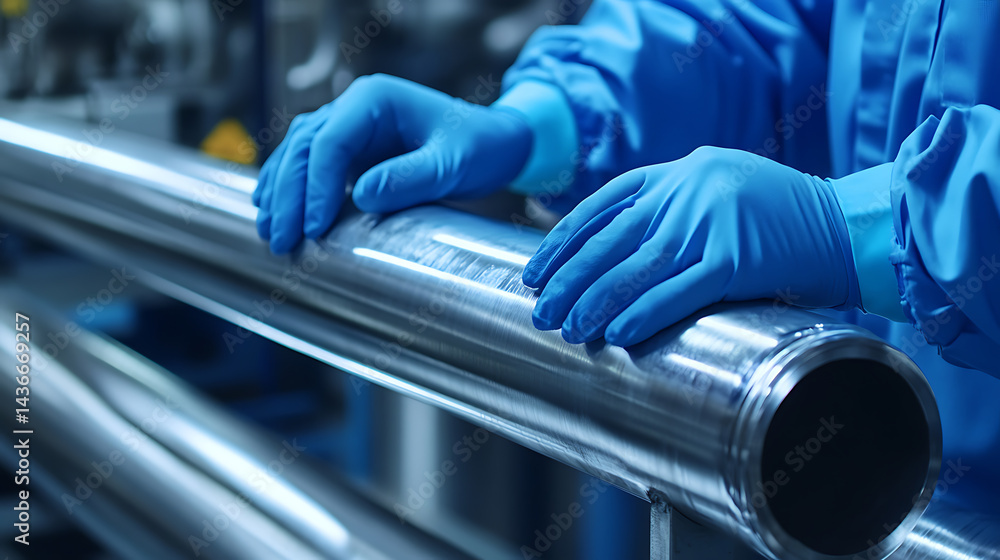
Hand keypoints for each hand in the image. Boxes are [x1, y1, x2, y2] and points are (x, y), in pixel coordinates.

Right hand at [254, 74, 532, 253]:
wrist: (494, 144)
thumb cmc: (478, 147)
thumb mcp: (451, 165)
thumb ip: (410, 178)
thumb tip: (363, 196)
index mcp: (374, 99)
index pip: (329, 142)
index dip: (317, 187)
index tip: (315, 227)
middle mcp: (353, 108)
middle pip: (303, 149)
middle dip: (289, 196)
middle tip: (283, 240)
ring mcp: (348, 128)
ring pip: (297, 155)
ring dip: (280, 194)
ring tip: (271, 233)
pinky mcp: (350, 151)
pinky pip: (309, 166)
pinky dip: (290, 190)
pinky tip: (277, 214)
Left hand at [522, 147, 859, 345]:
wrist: (844, 223)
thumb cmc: (777, 215)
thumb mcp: (714, 190)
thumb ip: (666, 210)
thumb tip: (610, 255)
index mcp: (675, 173)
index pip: (599, 208)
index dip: (561, 242)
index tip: (534, 272)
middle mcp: (685, 192)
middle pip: (608, 240)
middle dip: (567, 280)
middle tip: (540, 311)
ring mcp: (710, 223)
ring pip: (634, 269)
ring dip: (595, 303)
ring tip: (568, 329)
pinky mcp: (736, 259)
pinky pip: (678, 292)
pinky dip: (644, 313)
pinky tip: (618, 333)